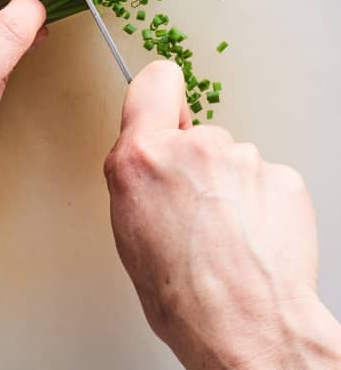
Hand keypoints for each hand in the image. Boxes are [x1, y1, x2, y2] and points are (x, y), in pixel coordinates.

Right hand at [104, 61, 340, 369]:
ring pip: (235, 161)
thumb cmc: (185, 296)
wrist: (247, 329)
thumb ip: (137, 178)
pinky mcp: (282, 177)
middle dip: (199, 165)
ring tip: (229, 236)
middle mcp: (192, 148)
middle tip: (198, 213)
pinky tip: (256, 239)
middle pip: (197, 135)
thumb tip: (147, 167)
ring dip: (233, 189)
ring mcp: (242, 159)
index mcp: (142, 158)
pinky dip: (264, 205)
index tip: (167, 108)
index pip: (154, 83)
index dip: (161, 97)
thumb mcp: (128, 230)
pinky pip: (268, 181)